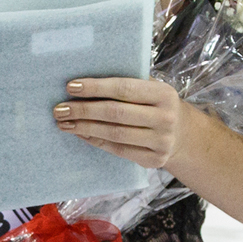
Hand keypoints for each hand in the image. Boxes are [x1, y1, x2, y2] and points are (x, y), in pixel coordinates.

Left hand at [56, 78, 208, 168]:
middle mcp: (166, 117)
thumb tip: (83, 81)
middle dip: (83, 110)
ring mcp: (162, 141)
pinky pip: (118, 150)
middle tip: (59, 109)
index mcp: (164, 93)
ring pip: (114, 134)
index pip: (123, 89)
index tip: (70, 86)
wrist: (183, 135)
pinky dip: (95, 140)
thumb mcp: (151, 89)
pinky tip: (80, 134)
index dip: (95, 87)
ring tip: (63, 122)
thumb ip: (127, 84)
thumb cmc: (156, 105)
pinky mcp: (154, 160)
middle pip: (115, 113)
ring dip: (84, 127)